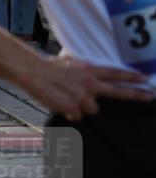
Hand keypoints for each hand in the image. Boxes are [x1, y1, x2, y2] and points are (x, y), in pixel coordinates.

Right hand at [25, 56, 152, 119]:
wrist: (33, 72)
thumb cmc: (48, 66)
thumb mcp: (69, 61)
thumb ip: (81, 66)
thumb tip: (85, 65)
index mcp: (89, 70)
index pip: (115, 73)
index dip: (131, 76)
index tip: (146, 78)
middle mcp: (90, 84)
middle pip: (117, 91)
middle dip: (136, 94)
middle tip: (151, 96)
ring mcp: (82, 97)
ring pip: (92, 110)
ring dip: (82, 107)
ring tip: (67, 97)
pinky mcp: (73, 108)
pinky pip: (76, 116)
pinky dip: (69, 112)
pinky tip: (60, 103)